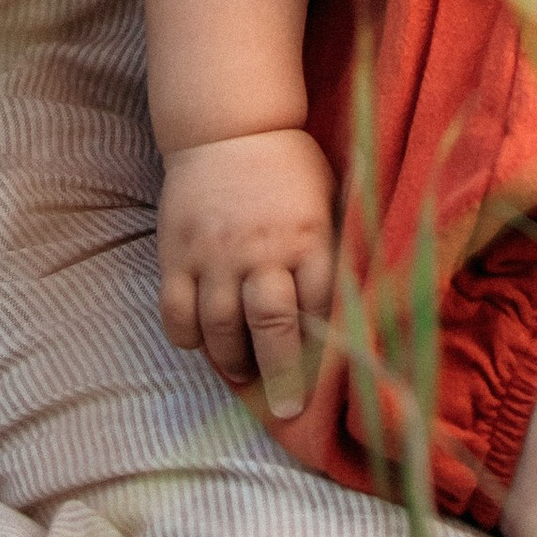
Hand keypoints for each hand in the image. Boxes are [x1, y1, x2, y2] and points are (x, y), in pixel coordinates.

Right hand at [157, 127, 336, 416]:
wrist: (228, 127)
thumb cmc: (288, 166)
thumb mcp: (328, 198)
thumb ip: (335, 249)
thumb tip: (359, 303)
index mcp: (309, 236)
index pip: (321, 306)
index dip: (325, 348)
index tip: (328, 378)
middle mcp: (262, 250)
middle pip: (272, 326)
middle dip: (281, 376)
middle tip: (286, 410)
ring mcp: (215, 254)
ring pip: (220, 328)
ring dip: (232, 362)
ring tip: (243, 377)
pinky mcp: (177, 253)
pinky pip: (177, 312)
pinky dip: (188, 338)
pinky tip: (202, 344)